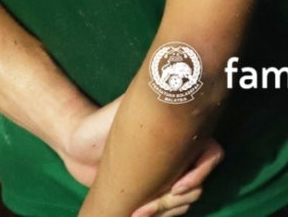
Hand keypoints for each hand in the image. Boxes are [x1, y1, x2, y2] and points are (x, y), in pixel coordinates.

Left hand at [62, 100, 225, 216]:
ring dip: (167, 211)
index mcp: (182, 134)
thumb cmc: (101, 125)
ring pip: (186, 200)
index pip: (211, 155)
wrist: (75, 146)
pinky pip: (170, 208)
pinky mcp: (152, 191)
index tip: (176, 186)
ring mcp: (168, 174)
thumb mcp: (129, 109)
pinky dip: (160, 214)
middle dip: (175, 200)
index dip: (200, 173)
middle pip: (197, 184)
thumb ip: (154, 100)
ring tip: (137, 214)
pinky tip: (138, 215)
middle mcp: (181, 153)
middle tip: (144, 209)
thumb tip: (179, 82)